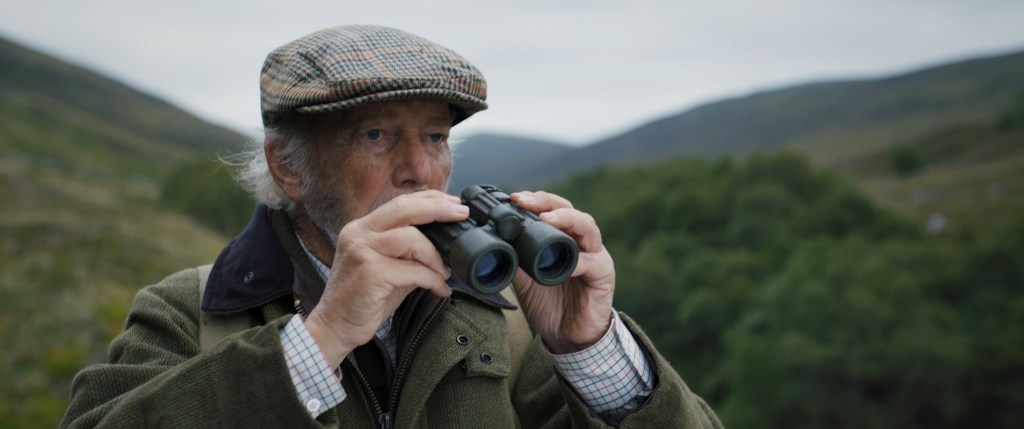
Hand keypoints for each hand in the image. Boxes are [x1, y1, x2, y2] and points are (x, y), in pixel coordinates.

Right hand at [304, 191, 468, 367]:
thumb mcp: (387, 267)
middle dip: (438, 208)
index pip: (399, 203)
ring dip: (436, 256)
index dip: (429, 199)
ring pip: (412, 238)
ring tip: (446, 271)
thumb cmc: (363, 299)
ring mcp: (362, 250)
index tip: (454, 203)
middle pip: (404, 208)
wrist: (336, 327)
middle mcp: (359, 233)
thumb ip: (408, 253)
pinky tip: (440, 289)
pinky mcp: (371, 272)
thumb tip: (444, 247)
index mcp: (362, 228)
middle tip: (462, 214)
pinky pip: (414, 270)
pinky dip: (432, 280)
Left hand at [509, 191, 615, 353]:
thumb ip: (515, 259)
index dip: (535, 201)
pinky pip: (593, 263)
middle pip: (570, 211)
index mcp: (563, 239)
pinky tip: (566, 262)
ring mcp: (596, 256)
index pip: (552, 210)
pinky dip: (579, 261)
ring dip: (567, 220)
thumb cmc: (550, 305)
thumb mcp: (525, 279)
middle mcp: (581, 242)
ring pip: (587, 228)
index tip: (514, 199)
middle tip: (525, 202)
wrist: (567, 337)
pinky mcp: (604, 275)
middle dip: (547, 203)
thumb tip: (493, 243)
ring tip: (547, 220)